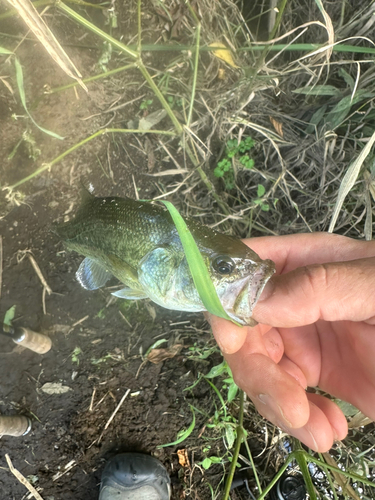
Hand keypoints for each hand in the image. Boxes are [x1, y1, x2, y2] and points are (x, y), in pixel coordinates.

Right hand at [209, 233, 374, 451]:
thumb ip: (323, 286)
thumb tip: (258, 299)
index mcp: (305, 263)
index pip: (243, 268)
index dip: (225, 298)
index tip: (235, 340)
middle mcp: (294, 300)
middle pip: (242, 331)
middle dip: (257, 373)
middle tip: (290, 407)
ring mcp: (303, 340)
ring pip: (257, 371)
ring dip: (279, 407)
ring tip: (320, 430)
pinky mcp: (318, 377)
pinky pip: (286, 400)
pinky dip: (300, 422)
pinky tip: (332, 429)